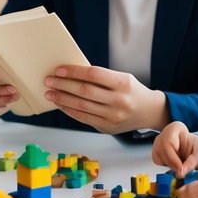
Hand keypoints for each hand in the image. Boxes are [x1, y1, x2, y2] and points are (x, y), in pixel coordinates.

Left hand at [44, 65, 167, 133]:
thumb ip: (100, 77)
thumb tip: (70, 74)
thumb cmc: (131, 90)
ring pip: (82, 106)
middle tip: (48, 80)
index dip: (74, 71)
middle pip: (85, 91)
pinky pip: (83, 118)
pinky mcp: (108, 128)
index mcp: (123, 83)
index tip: (58, 70)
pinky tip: (60, 104)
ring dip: (62, 99)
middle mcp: (119, 101)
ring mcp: (114, 116)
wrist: (149, 111)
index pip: (94, 74)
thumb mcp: (121, 78)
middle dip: (63, 85)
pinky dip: (69, 110)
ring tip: (49, 93)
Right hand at [152, 121, 197, 177]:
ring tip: (181, 165)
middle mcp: (164, 134)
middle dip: (172, 163)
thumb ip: (191, 163)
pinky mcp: (156, 152)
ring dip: (169, 166)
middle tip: (182, 171)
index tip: (181, 168)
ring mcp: (158, 143)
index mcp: (175, 128)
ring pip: (158, 157)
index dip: (173, 158)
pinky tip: (175, 165)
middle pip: (162, 150)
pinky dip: (167, 167)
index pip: (168, 142)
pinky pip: (158, 162)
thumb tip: (180, 173)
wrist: (196, 151)